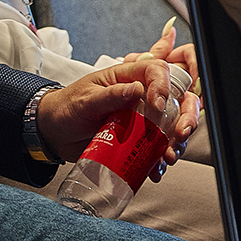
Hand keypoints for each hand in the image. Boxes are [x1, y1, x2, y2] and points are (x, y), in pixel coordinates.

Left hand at [36, 57, 198, 179]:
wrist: (53, 133)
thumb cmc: (66, 108)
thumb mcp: (85, 100)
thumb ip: (110, 95)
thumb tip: (137, 89)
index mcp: (129, 78)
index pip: (158, 71)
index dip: (164, 86)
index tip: (158, 105)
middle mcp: (141, 96)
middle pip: (177, 99)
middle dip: (187, 117)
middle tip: (180, 134)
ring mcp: (142, 119)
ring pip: (173, 126)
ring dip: (176, 142)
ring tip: (168, 157)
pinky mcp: (138, 139)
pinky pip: (157, 148)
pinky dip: (160, 160)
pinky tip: (155, 169)